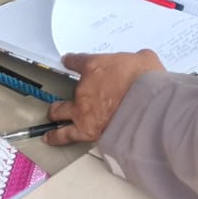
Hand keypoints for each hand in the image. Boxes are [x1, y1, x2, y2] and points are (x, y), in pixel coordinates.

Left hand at [43, 50, 164, 144]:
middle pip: (66, 88)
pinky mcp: (86, 130)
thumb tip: (143, 63)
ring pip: (59, 111)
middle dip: (67, 86)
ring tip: (53, 114)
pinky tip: (51, 139)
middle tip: (66, 91)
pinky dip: (57, 137)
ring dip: (56, 113)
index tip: (68, 61)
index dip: (72, 61)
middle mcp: (84, 87)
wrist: (145, 105)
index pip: (78, 61)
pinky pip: (66, 135)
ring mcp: (82, 110)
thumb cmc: (146, 81)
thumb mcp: (145, 60)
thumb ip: (138, 61)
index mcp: (96, 66)